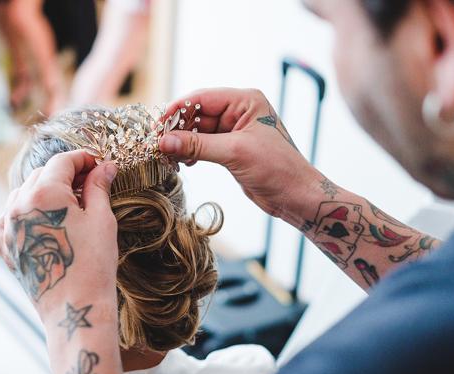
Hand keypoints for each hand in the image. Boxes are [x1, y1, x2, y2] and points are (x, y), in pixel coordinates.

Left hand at [0, 150, 118, 320]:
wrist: (74, 307)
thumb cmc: (93, 264)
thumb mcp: (101, 219)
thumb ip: (99, 187)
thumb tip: (105, 166)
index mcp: (45, 194)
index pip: (62, 161)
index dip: (82, 159)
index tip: (98, 164)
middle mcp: (19, 205)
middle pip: (42, 174)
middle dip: (66, 173)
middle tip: (90, 183)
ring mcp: (7, 226)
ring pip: (23, 193)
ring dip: (44, 190)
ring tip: (68, 203)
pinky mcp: (3, 246)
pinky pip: (5, 217)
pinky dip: (20, 212)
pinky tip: (38, 219)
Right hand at [160, 88, 320, 224]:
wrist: (295, 195)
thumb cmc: (276, 169)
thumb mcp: (234, 153)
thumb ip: (198, 146)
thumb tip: (164, 142)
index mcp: (245, 101)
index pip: (202, 98)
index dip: (177, 111)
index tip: (158, 126)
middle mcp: (239, 111)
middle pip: (197, 114)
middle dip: (178, 129)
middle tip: (159, 145)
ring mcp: (235, 130)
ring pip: (198, 131)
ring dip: (182, 143)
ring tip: (169, 157)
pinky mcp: (231, 148)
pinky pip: (204, 145)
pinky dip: (191, 152)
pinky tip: (184, 162)